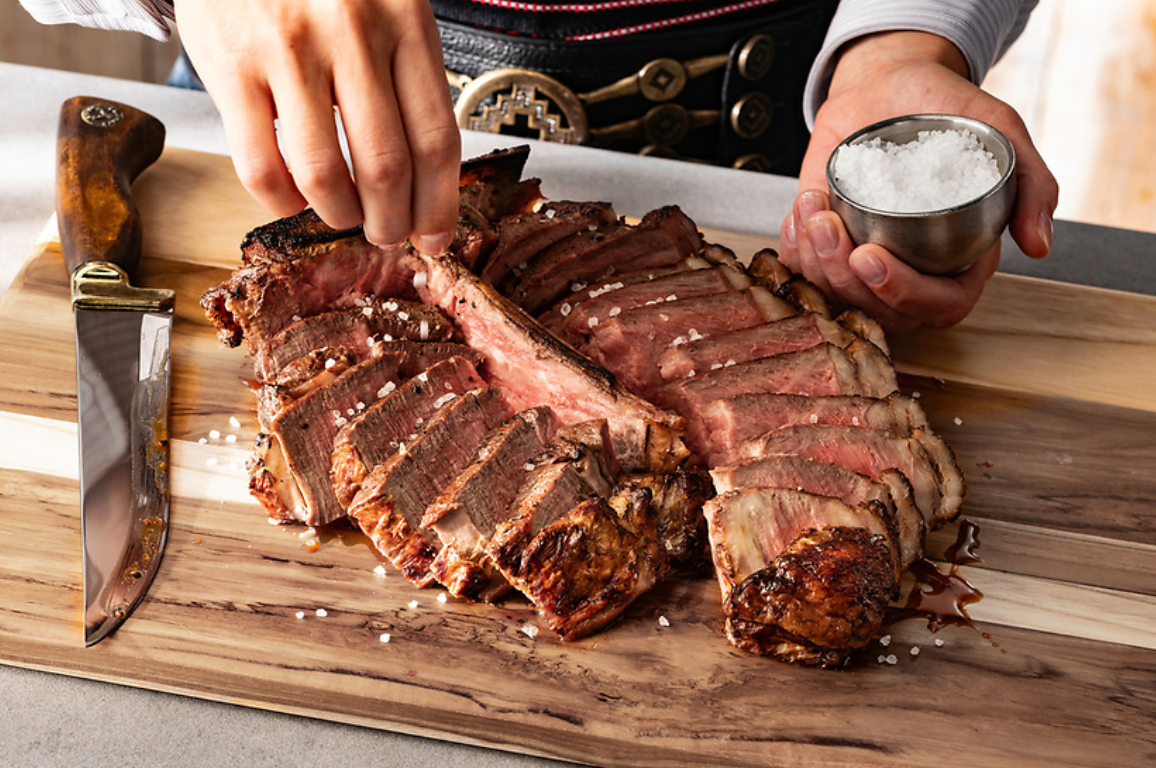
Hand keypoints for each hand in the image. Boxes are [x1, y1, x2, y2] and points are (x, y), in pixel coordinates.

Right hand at [176, 0, 460, 252]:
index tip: (435, 237)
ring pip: (326, 175)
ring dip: (340, 215)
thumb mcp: (387, 7)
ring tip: (345, 217)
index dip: (438, 204)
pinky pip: (261, 166)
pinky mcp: (231, 65)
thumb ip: (407, 78)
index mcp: (405, 22)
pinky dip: (282, 200)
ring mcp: (288, 49)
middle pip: (387, 166)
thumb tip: (427, 181)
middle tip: (387, 234)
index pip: (436, 139)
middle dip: (391, 221)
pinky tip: (293, 196)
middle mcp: (352, 34)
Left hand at [780, 32, 1059, 335]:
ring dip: (815, 261)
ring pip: (838, 297)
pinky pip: (806, 274)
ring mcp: (867, 262)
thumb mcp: (999, 131)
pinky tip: (800, 215)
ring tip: (813, 211)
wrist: (889, 84)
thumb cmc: (946, 107)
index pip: (939, 307)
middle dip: (846, 279)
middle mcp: (912, 270)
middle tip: (830, 228)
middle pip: (880, 312)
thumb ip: (1032, 184)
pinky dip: (794, 250)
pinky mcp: (829, 249)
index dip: (904, 295)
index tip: (871, 258)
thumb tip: (1039, 245)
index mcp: (960, 260)